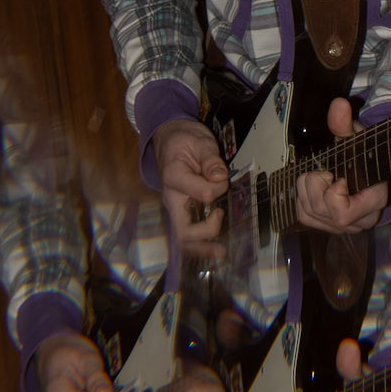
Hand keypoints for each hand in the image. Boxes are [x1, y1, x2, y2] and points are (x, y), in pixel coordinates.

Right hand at [154, 117, 229, 248]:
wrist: (167, 139)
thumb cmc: (183, 139)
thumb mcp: (199, 140)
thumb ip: (210, 158)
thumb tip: (220, 176)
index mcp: (175, 177)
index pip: (203, 194)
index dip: (219, 188)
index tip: (223, 176)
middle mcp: (172, 197)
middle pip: (182, 230)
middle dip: (205, 236)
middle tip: (222, 230)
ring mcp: (175, 207)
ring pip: (182, 238)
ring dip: (201, 248)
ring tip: (220, 253)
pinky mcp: (181, 211)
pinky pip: (187, 233)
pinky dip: (200, 243)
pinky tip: (214, 248)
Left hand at [295, 97, 388, 233]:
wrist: (366, 170)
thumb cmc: (363, 155)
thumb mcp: (357, 139)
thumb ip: (346, 125)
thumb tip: (338, 105)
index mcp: (374, 202)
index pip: (342, 213)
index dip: (333, 193)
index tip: (339, 176)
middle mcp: (359, 222)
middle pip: (320, 210)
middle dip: (315, 184)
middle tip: (326, 171)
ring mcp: (341, 227)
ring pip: (308, 212)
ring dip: (306, 188)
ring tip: (320, 175)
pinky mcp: (325, 225)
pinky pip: (302, 215)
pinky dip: (302, 197)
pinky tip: (314, 185)